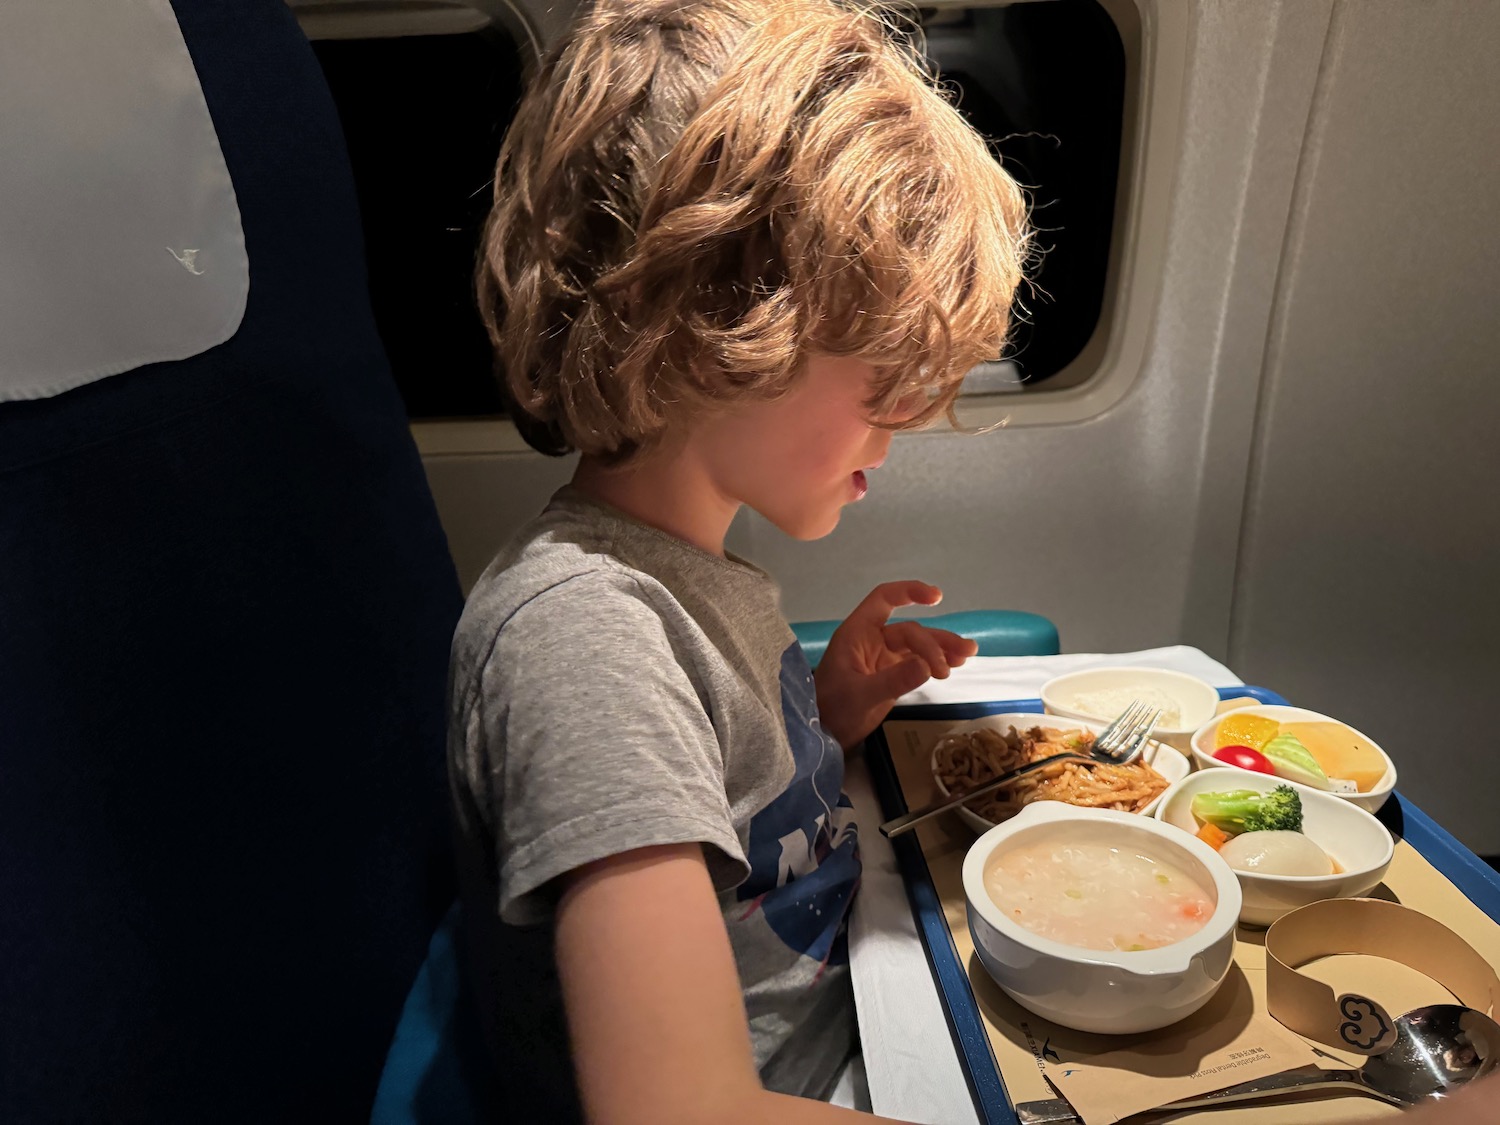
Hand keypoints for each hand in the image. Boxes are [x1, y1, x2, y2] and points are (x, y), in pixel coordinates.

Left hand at [813, 581, 977, 749]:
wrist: (823, 736)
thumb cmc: (832, 710)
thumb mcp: (861, 696)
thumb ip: (893, 680)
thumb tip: (927, 665)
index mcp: (857, 634)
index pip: (884, 599)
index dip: (909, 592)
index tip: (937, 597)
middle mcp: (872, 640)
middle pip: (910, 630)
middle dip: (933, 643)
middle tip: (947, 667)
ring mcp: (884, 658)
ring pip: (918, 646)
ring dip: (942, 649)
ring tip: (968, 655)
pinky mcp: (893, 676)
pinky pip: (919, 663)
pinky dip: (937, 662)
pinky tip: (956, 665)